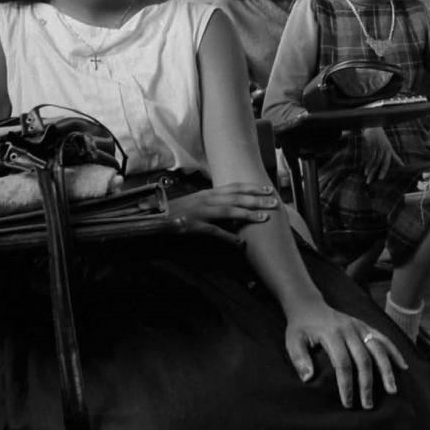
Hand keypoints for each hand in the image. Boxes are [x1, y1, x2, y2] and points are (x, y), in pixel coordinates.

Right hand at [166, 183, 281, 239]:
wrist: (154, 216)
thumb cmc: (178, 210)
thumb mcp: (198, 202)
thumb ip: (215, 203)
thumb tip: (234, 208)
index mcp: (209, 193)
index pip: (234, 187)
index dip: (252, 187)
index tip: (268, 188)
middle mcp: (206, 198)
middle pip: (236, 197)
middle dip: (257, 199)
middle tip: (274, 201)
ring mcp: (200, 211)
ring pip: (228, 211)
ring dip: (248, 214)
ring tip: (264, 218)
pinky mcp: (193, 225)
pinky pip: (213, 230)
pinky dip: (227, 236)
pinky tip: (239, 242)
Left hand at [285, 301, 406, 408]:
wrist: (309, 305)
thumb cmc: (301, 327)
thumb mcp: (293, 341)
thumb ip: (299, 359)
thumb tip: (308, 378)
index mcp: (332, 334)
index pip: (342, 363)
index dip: (346, 384)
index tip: (348, 403)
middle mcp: (349, 330)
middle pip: (363, 359)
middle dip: (367, 384)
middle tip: (367, 405)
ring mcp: (359, 326)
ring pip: (378, 349)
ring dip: (386, 370)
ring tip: (392, 389)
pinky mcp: (365, 325)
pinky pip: (383, 338)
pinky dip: (394, 351)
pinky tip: (403, 366)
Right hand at [361, 127, 402, 183]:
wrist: (374, 127)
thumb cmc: (382, 139)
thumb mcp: (389, 147)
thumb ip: (395, 157)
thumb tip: (403, 165)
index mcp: (389, 150)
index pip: (389, 160)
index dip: (388, 168)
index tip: (387, 175)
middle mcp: (383, 148)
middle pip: (380, 162)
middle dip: (379, 171)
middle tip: (378, 179)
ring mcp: (376, 146)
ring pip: (374, 160)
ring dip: (370, 170)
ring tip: (368, 177)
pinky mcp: (370, 145)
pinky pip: (368, 156)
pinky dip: (367, 164)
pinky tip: (365, 171)